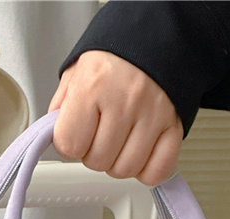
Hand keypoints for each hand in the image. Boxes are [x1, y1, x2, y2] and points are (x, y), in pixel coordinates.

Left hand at [48, 51, 182, 186]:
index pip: (69, 144)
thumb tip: (55, 137)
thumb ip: (62, 107)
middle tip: (99, 134)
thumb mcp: (77, 71)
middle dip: (94, 153)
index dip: (69, 144)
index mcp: (94, 84)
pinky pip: (157, 171)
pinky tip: (139, 153)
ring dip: (118, 162)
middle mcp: (124, 100)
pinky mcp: (174, 126)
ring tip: (120, 141)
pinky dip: (146, 170)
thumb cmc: (115, 55)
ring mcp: (152, 115)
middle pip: (98, 161)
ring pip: (125, 170)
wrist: (156, 36)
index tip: (75, 134)